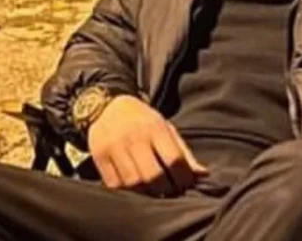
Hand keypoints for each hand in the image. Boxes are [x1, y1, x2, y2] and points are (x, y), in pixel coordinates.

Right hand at [86, 95, 207, 195]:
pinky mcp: (99, 155)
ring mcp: (114, 146)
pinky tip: (134, 189)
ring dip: (146, 194)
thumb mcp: (165, 128)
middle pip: (153, 176)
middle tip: (168, 192)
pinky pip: (114, 184)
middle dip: (165, 190)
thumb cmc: (142, 120)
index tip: (185, 185)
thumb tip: (203, 176)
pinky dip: (126, 192)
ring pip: (133, 183)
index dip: (183, 179)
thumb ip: (183, 152)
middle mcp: (134, 136)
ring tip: (152, 192)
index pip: (174, 160)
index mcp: (154, 127)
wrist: (106, 106)